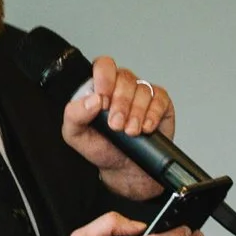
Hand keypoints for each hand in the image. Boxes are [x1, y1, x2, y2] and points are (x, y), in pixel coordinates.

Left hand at [61, 54, 173, 203]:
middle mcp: (122, 86)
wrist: (125, 169)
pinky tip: (146, 128)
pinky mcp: (161, 103)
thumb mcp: (76, 135)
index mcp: (100, 87)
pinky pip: (160, 99)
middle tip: (116, 125)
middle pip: (125, 78)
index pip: (104, 66)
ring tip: (131, 131)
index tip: (103, 102)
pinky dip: (153, 115)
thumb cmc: (102, 148)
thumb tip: (92, 100)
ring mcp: (142, 94)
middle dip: (121, 104)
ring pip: (142, 90)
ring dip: (136, 113)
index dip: (105, 79)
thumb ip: (74, 114)